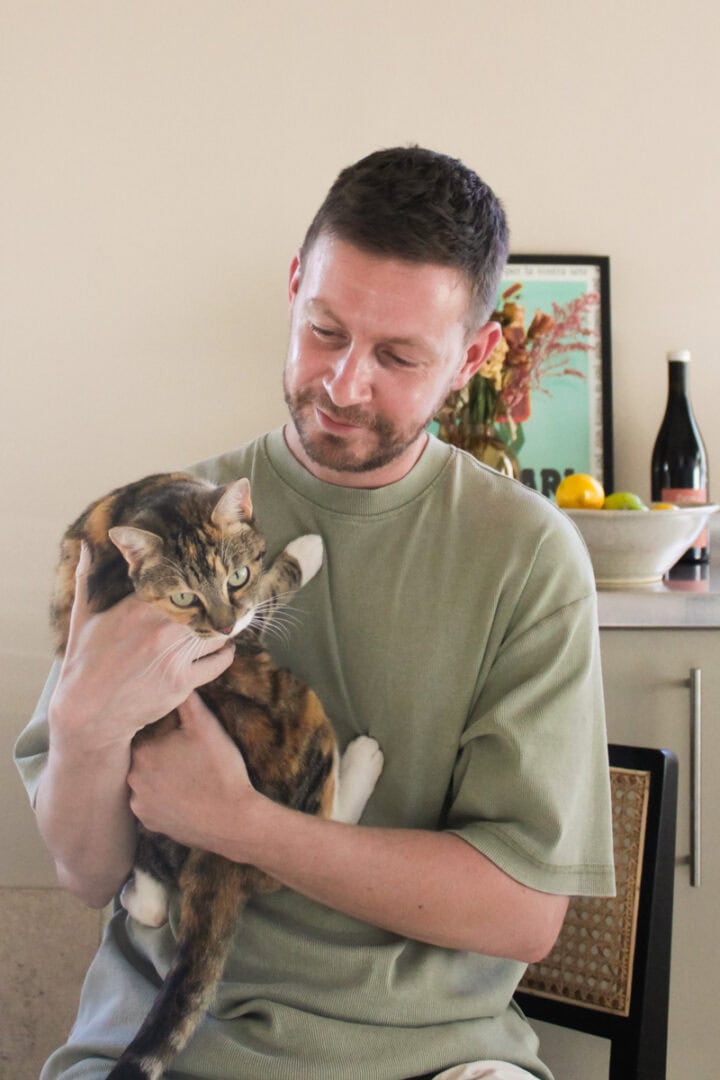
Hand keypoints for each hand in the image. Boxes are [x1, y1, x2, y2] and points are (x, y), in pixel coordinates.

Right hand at [49, 544, 234, 751]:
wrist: (89, 712)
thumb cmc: (85, 661)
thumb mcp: (83, 617)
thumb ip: (88, 577)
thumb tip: (85, 545)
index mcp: (138, 607)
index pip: (179, 579)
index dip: (194, 576)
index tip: (204, 573)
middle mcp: (160, 629)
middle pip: (207, 604)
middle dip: (217, 601)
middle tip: (227, 597)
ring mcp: (174, 656)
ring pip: (218, 632)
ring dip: (223, 627)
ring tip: (225, 622)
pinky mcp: (183, 682)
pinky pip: (219, 661)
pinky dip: (225, 654)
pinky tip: (223, 648)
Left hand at [127, 692, 256, 850]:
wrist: (233, 820)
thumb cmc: (220, 770)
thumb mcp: (206, 726)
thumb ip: (186, 699)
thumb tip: (176, 676)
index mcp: (142, 751)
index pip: (143, 731)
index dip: (161, 730)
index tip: (178, 735)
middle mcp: (132, 778)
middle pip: (141, 757)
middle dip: (159, 753)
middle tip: (185, 756)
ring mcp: (139, 804)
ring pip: (144, 781)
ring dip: (158, 777)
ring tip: (185, 776)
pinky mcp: (149, 823)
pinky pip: (149, 804)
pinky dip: (161, 798)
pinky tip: (182, 794)